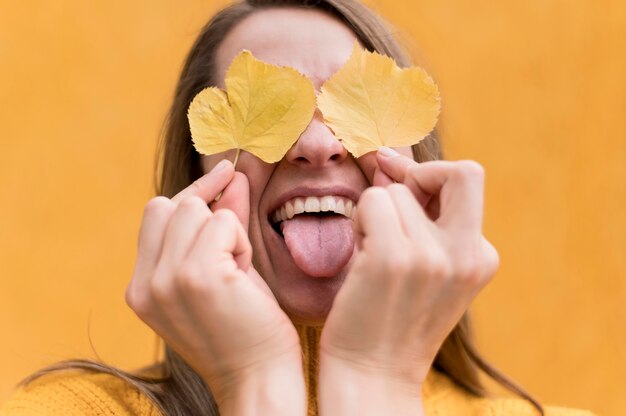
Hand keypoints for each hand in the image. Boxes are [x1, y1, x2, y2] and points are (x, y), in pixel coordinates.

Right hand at [125, 160, 304, 413]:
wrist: (258, 379)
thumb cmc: (245, 328)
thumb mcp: (222, 272)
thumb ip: (219, 224)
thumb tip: (232, 176)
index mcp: (142, 288)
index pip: (156, 215)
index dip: (192, 192)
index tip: (224, 175)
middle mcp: (146, 284)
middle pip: (171, 205)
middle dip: (208, 210)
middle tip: (235, 242)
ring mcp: (168, 279)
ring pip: (196, 208)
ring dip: (227, 230)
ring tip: (239, 269)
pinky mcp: (197, 276)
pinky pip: (222, 222)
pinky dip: (240, 241)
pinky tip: (245, 274)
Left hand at [319, 148, 498, 414]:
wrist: (372, 374)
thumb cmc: (390, 316)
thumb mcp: (425, 267)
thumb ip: (423, 215)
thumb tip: (390, 158)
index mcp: (480, 257)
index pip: (468, 180)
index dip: (432, 174)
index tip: (399, 179)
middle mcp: (468, 254)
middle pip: (463, 170)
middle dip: (419, 172)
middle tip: (388, 196)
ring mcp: (433, 256)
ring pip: (396, 190)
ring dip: (374, 213)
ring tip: (371, 253)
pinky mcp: (395, 258)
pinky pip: (373, 202)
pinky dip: (359, 221)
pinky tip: (360, 256)